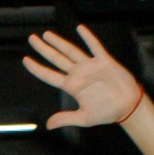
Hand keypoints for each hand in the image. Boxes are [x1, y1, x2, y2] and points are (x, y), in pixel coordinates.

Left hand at [24, 23, 145, 129]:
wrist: (127, 107)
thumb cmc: (106, 113)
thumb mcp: (84, 118)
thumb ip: (66, 118)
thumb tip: (48, 125)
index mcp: (72, 86)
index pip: (49, 76)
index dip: (37, 68)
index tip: (25, 60)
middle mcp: (78, 74)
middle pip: (56, 59)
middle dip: (44, 49)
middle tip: (31, 39)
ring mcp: (90, 66)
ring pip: (71, 50)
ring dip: (59, 42)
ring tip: (47, 34)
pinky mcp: (104, 61)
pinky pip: (94, 47)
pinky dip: (88, 38)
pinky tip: (80, 29)